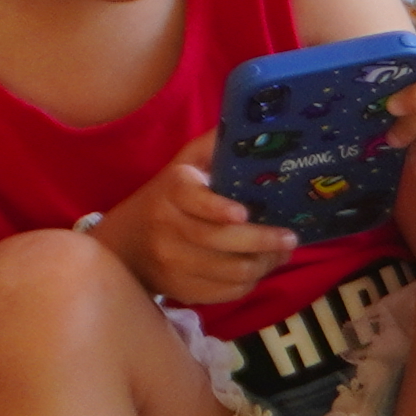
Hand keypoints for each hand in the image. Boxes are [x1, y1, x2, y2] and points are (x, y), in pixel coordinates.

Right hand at [101, 146, 294, 312]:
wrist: (124, 243)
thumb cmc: (167, 198)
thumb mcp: (184, 166)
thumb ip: (213, 147)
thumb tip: (248, 122)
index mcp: (172, 191)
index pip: (193, 200)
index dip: (218, 208)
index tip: (243, 213)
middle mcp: (168, 228)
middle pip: (221, 241)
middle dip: (263, 242)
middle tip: (290, 238)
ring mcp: (172, 262)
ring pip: (231, 271)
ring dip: (264, 264)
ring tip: (280, 253)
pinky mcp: (180, 290)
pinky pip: (226, 292)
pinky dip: (249, 283)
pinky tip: (258, 268)